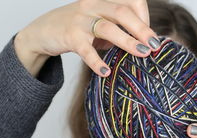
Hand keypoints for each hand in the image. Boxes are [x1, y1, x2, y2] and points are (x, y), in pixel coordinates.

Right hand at [14, 0, 161, 76]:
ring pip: (107, 27)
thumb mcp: (97, 24)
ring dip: (127, 41)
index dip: (144, 16)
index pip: (130, 1)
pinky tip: (106, 72)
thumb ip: (116, 30)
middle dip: (142, 28)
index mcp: (102, 1)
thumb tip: (140, 45)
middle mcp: (92, 5)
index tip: (150, 35)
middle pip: (122, 12)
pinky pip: (86, 50)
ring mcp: (80, 20)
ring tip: (142, 54)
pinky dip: (97, 61)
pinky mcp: (69, 36)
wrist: (42, 32)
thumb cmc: (74, 29)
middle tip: (154, 45)